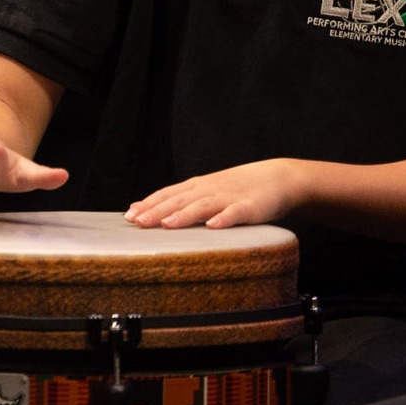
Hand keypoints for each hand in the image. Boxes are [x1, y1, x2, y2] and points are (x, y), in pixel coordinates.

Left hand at [126, 160, 306, 229]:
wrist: (276, 178)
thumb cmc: (238, 189)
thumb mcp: (209, 192)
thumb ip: (186, 202)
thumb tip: (157, 215)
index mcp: (196, 187)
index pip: (167, 195)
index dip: (148, 204)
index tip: (128, 216)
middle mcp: (208, 190)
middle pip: (178, 201)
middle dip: (156, 211)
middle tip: (137, 222)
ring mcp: (228, 197)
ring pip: (202, 206)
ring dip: (184, 215)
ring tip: (167, 224)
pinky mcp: (249, 207)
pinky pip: (235, 213)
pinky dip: (223, 218)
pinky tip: (213, 226)